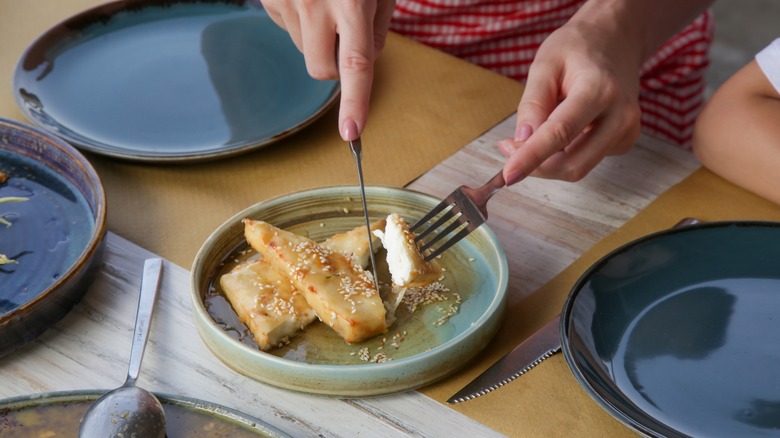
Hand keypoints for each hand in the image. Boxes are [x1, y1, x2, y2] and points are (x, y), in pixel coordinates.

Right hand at [260, 0, 395, 140]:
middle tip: (345, 31)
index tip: (350, 133)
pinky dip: (299, 20)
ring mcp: (287, 1)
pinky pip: (286, 28)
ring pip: (303, 50)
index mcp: (352, 3)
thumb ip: (375, 33)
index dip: (354, 102)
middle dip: (335, 65)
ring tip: (325, 0)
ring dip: (316, 37)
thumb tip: (356, 71)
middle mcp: (315, 4)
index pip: (355, 65)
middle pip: (321, 70)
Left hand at [498, 12, 642, 184]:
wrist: (615, 40)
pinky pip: (585, 159)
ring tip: (533, 130)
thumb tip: (522, 141)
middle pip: (572, 163)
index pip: (560, 134)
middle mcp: (621, 115)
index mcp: (599, 90)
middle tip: (508, 147)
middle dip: (536, 166)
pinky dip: (563, 153)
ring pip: (577, 167)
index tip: (508, 175)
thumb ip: (533, 104)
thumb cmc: (577, 48)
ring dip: (547, 160)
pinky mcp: (624, 142)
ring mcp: (627, 131)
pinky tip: (562, 127)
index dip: (531, 158)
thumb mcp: (545, 64)